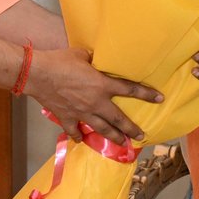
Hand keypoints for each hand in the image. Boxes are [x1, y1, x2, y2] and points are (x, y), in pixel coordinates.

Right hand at [26, 48, 162, 144]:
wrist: (38, 74)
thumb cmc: (61, 61)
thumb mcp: (82, 54)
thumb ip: (93, 59)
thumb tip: (96, 58)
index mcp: (102, 85)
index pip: (129, 89)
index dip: (146, 94)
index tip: (160, 99)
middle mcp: (96, 102)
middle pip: (118, 119)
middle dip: (131, 129)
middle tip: (142, 136)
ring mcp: (82, 113)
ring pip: (102, 129)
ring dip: (114, 137)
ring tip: (123, 144)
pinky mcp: (67, 118)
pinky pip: (75, 131)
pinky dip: (79, 136)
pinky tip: (82, 140)